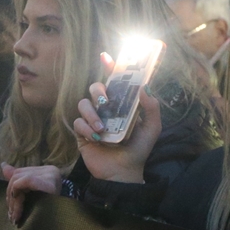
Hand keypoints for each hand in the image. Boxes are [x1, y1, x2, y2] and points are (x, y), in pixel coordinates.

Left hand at [0, 164, 61, 224]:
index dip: (11, 190)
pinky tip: (18, 212)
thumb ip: (18, 181)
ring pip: (18, 179)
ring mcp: (51, 175)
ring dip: (13, 200)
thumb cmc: (47, 213)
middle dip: (10, 195)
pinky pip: (26, 181)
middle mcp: (50, 170)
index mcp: (46, 171)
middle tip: (11, 214)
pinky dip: (17, 196)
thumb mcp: (30, 196)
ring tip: (14, 216)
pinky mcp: (50, 183)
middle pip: (17, 175)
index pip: (20, 173)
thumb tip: (3, 165)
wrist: (61, 227)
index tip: (10, 208)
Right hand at [71, 54, 161, 183]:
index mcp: (122, 104)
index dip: (109, 67)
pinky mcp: (82, 133)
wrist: (124, 172)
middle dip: (99, 91)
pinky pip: (77, 122)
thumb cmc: (139, 149)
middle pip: (95, 88)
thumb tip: (145, 86)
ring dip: (92, 113)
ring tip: (103, 128)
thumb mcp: (152, 128)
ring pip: (83, 103)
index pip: (114, 80)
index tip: (105, 56)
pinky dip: (86, 128)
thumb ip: (152, 107)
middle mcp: (106, 109)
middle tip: (106, 102)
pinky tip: (97, 138)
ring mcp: (92, 120)